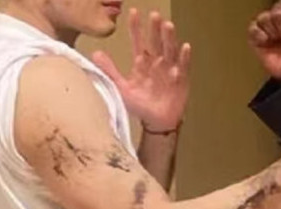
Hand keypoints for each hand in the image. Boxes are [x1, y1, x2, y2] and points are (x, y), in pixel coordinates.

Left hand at [92, 8, 190, 131]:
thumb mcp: (121, 88)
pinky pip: (183, 67)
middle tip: (154, 15)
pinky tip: (185, 47)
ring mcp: (169, 70)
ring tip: (168, 25)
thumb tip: (95, 53)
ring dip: (169, 38)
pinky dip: (184, 58)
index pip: (138, 42)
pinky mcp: (181, 81)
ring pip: (169, 51)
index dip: (136, 28)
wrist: (156, 123)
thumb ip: (110, 71)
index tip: (133, 12)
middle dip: (155, 29)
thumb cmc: (140, 106)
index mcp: (142, 63)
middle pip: (156, 43)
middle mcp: (156, 63)